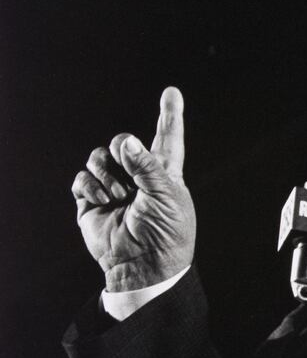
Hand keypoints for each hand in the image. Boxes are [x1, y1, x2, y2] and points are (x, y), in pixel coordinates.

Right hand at [71, 87, 195, 291]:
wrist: (144, 265)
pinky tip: (104, 201)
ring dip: (107, 173)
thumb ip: (147, 166)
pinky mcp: (91, 201)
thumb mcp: (166, 195)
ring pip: (99, 157)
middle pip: (124, 141)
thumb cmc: (166, 232)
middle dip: (124, 149)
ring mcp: (113, 187)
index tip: (172, 92)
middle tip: (131, 176)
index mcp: (165, 173)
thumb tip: (128, 142)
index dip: (170, 115)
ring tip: (120, 196)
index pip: (168, 138)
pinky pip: (82, 179)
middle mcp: (139, 176)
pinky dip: (91, 186)